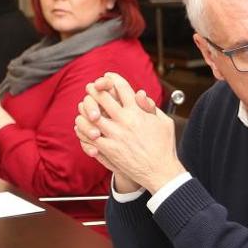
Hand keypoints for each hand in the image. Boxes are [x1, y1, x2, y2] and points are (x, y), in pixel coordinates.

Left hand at [75, 72, 178, 193]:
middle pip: (102, 97)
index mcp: (138, 112)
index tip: (107, 76)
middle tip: (91, 87)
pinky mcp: (108, 149)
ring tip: (85, 106)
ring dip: (86, 109)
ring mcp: (114, 135)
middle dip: (94, 89)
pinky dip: (84, 129)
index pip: (121, 87)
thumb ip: (150, 106)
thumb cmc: (164, 146)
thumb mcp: (164, 121)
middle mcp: (124, 121)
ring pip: (91, 115)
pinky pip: (88, 136)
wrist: (160, 171)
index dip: (112, 78)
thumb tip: (139, 93)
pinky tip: (84, 126)